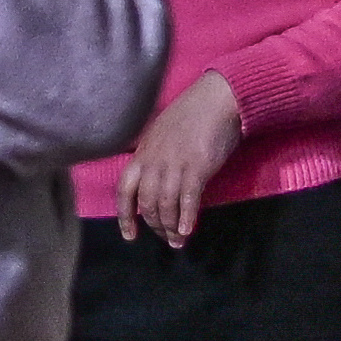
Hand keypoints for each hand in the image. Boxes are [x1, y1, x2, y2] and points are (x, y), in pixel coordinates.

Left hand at [118, 69, 248, 247]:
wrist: (216, 99)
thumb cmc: (191, 115)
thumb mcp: (161, 135)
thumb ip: (155, 157)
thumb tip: (154, 180)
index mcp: (143, 153)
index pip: (125, 190)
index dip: (124, 215)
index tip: (129, 235)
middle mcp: (154, 161)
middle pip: (146, 203)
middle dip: (154, 226)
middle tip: (165, 239)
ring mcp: (174, 165)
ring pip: (165, 205)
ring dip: (170, 227)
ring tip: (178, 241)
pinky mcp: (197, 168)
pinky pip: (187, 199)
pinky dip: (186, 218)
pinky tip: (188, 231)